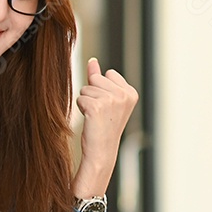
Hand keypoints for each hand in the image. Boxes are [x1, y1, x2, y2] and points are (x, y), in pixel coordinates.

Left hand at [72, 58, 137, 198]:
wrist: (101, 151)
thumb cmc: (103, 127)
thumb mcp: (106, 99)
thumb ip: (99, 77)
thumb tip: (92, 60)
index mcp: (131, 92)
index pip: (108, 73)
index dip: (102, 89)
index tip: (108, 108)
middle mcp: (124, 95)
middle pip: (96, 78)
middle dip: (93, 93)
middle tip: (100, 114)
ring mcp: (112, 100)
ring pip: (86, 88)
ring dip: (86, 102)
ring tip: (96, 117)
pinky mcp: (97, 107)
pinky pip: (80, 97)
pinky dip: (81, 108)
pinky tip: (90, 120)